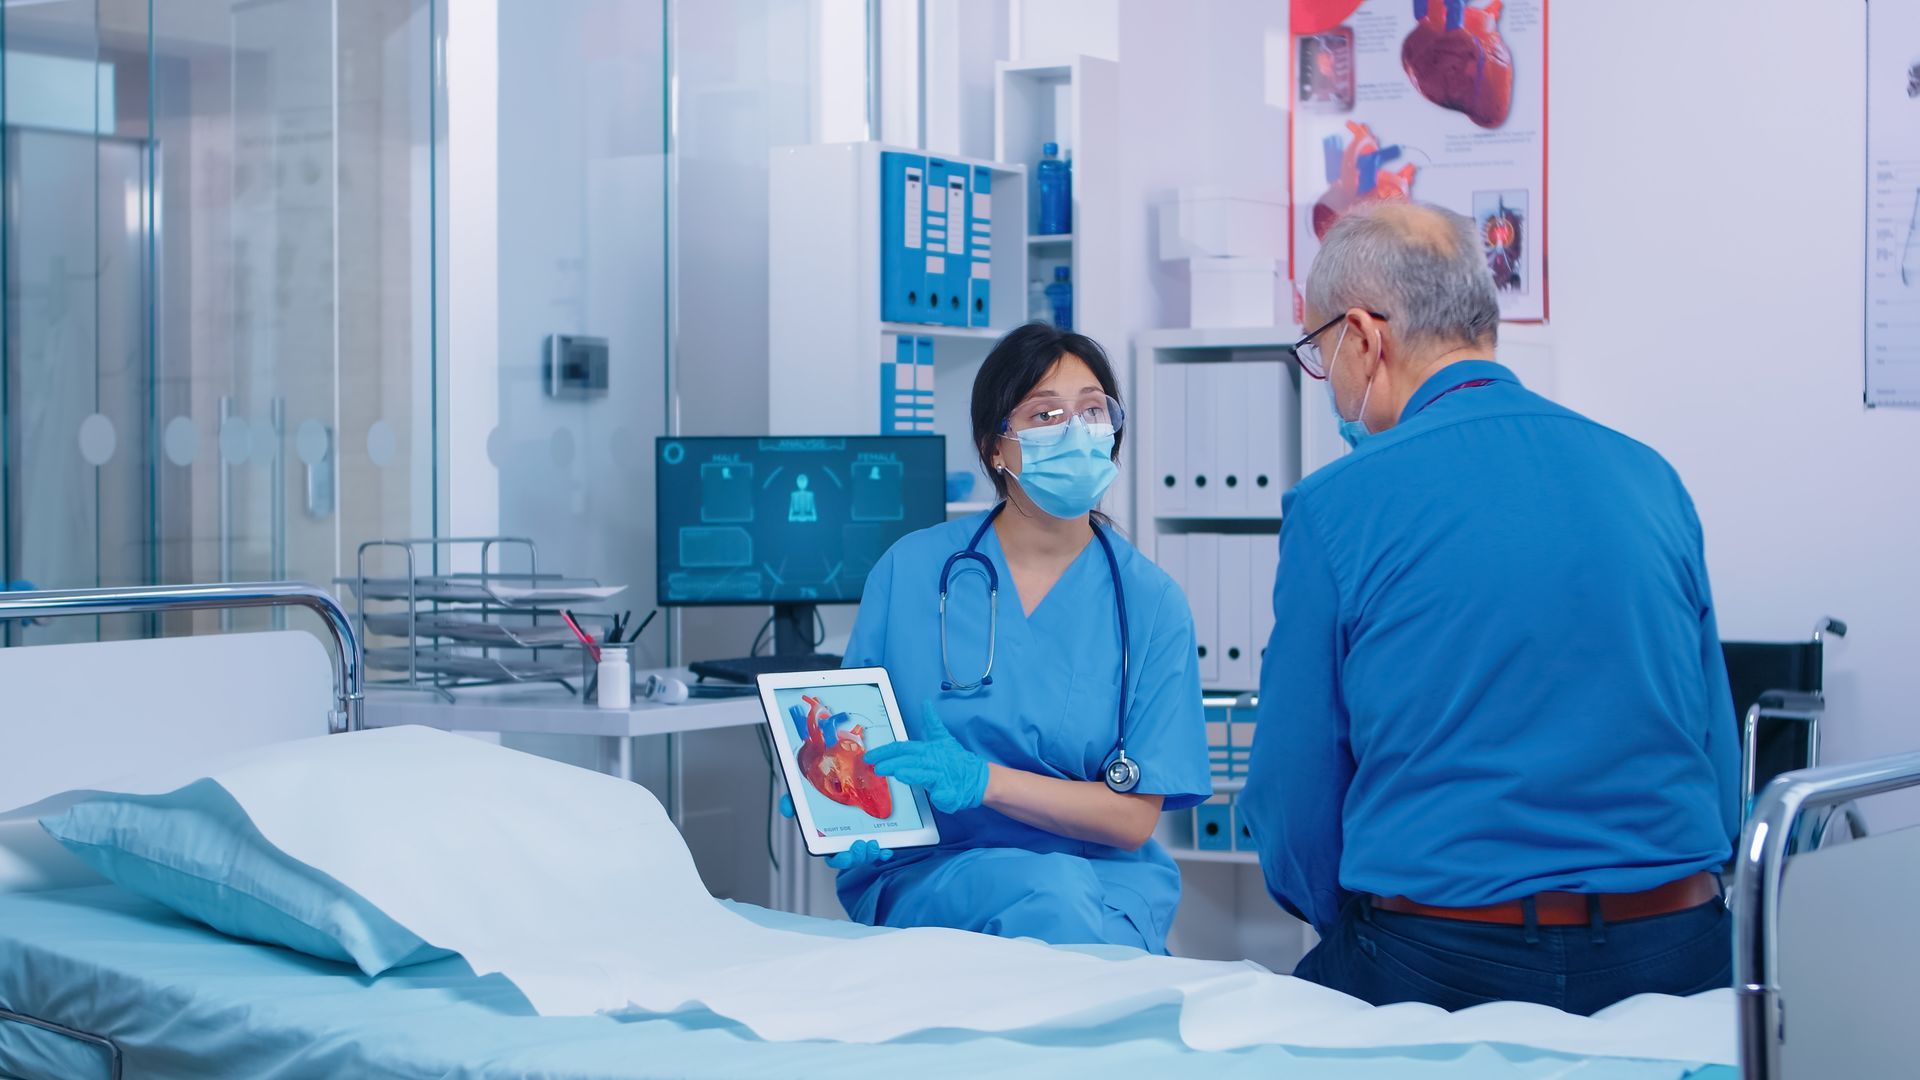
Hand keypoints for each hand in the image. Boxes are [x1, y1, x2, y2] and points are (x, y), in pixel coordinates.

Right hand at [777, 796, 894, 869]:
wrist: (842, 774)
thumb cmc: (821, 791)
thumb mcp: (803, 795)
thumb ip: (792, 801)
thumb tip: (787, 811)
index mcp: (827, 839)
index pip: (832, 856)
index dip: (839, 859)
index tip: (844, 855)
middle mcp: (844, 842)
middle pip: (851, 859)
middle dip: (857, 858)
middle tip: (861, 845)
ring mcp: (859, 839)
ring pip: (866, 854)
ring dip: (871, 853)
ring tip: (874, 843)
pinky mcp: (874, 833)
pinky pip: (880, 847)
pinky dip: (885, 850)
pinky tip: (888, 848)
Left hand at [863, 701, 989, 813]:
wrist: (977, 777)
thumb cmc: (955, 760)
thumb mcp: (943, 739)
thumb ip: (932, 723)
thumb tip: (926, 704)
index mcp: (927, 750)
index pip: (902, 748)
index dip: (885, 751)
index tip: (869, 756)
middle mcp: (932, 762)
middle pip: (911, 760)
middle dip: (893, 763)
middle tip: (877, 767)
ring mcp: (942, 778)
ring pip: (926, 775)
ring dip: (914, 774)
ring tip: (901, 774)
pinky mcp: (952, 793)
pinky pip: (947, 795)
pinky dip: (943, 796)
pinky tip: (938, 796)